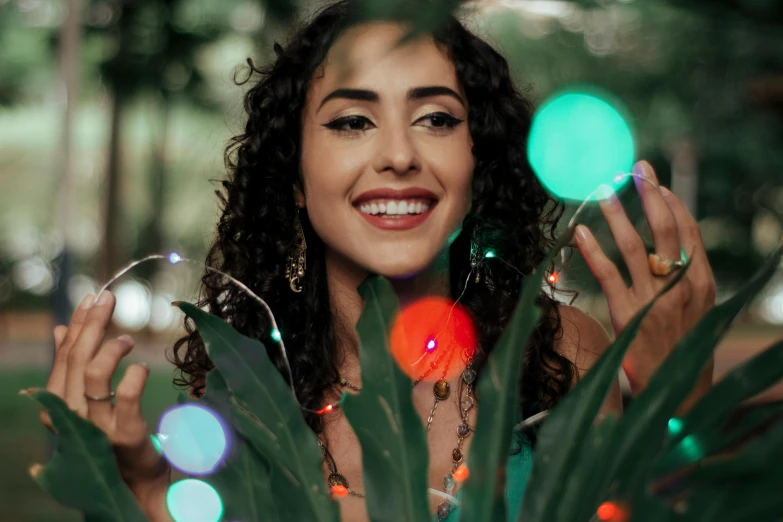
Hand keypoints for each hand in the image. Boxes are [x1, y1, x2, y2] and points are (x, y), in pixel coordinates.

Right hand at [40, 290, 170, 518]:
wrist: (133, 481)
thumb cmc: (111, 435)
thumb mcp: (89, 398)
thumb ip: (73, 366)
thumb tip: (58, 330)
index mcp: (59, 403)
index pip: (65, 355)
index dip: (78, 323)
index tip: (92, 297)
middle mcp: (71, 415)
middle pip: (77, 359)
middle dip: (92, 324)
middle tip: (108, 298)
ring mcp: (95, 426)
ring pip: (93, 374)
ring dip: (110, 348)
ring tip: (130, 339)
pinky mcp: (125, 435)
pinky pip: (124, 398)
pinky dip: (133, 376)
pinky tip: (142, 366)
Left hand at [574, 160, 715, 395]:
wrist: (678, 395)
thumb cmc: (684, 348)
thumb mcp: (696, 311)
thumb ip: (685, 279)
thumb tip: (666, 246)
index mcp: (702, 284)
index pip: (689, 232)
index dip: (672, 202)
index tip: (655, 180)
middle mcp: (681, 288)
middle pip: (667, 230)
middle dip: (651, 194)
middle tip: (636, 168)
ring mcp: (655, 301)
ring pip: (636, 247)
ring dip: (618, 215)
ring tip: (603, 191)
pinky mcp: (628, 315)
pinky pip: (608, 275)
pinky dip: (593, 250)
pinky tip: (580, 232)